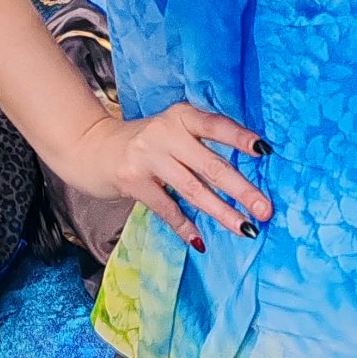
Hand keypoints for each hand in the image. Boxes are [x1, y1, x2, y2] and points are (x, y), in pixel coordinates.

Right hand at [76, 103, 272, 249]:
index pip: (216, 126)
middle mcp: (166, 133)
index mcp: (181, 117)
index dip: (240, 138)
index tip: (265, 151)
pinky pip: (166, 207)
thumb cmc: (144, 143)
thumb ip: (200, 143)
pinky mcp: (132, 180)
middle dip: (242, 190)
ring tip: (245, 229)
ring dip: (222, 212)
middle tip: (265, 210)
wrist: (91, 147)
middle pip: (211, 165)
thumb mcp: (171, 131)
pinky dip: (184, 225)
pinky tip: (200, 240)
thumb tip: (243, 177)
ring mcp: (148, 156)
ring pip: (193, 190)